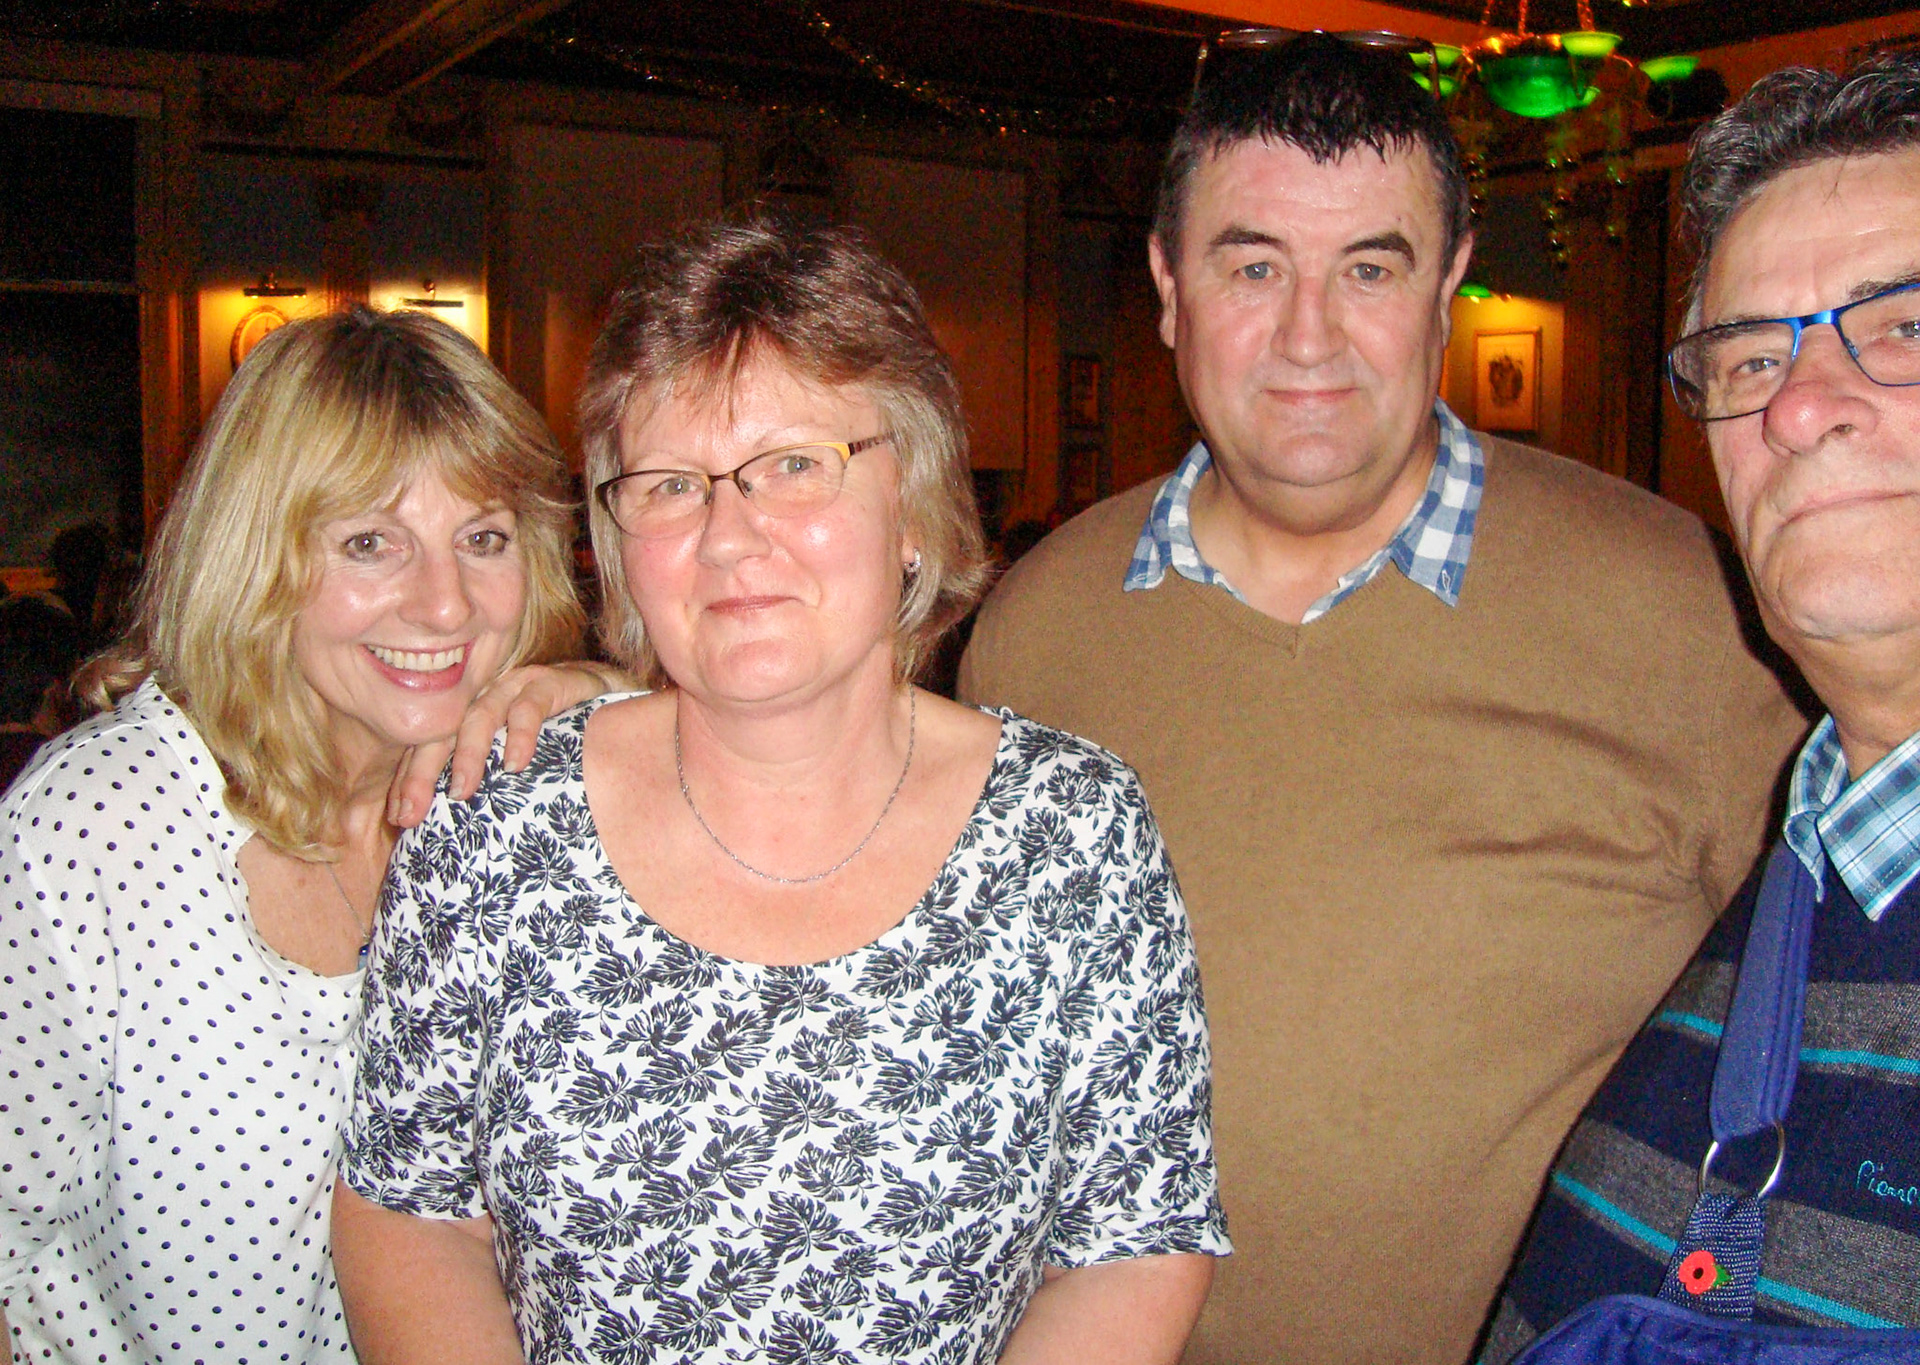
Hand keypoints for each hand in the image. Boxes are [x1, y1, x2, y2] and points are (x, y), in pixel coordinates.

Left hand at [385, 662, 633, 826]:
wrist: (628, 701)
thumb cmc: (579, 742)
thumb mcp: (532, 768)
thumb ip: (499, 789)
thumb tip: (464, 841)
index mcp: (480, 717)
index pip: (433, 745)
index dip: (411, 779)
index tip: (399, 819)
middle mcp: (494, 696)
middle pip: (444, 730)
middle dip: (422, 771)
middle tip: (413, 811)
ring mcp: (524, 686)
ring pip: (480, 713)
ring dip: (467, 753)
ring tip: (461, 789)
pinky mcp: (558, 681)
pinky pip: (531, 704)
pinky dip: (520, 732)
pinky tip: (515, 762)